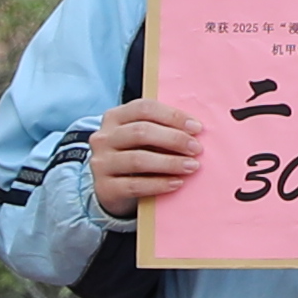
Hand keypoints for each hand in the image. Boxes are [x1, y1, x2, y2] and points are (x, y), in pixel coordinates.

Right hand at [84, 98, 202, 211]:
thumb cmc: (136, 155)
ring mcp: (101, 163)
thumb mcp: (143, 138)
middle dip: (174, 139)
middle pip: (141, 132)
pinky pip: (135, 186)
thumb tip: (195, 131)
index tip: (197, 128)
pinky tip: (177, 183)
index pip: (144, 108)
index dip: (173, 116)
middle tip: (196, 148)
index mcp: (114, 117)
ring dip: (170, 162)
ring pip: (138, 160)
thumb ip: (162, 129)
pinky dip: (159, 184)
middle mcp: (103, 138)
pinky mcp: (104, 188)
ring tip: (191, 166)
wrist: (112, 189)